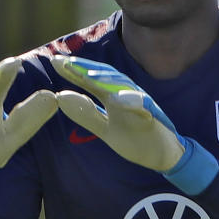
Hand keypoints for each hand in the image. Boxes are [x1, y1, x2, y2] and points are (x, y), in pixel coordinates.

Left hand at [50, 55, 184, 171]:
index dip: (73, 71)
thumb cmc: (136, 139)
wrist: (164, 156)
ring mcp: (141, 104)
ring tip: (87, 76)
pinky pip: (144, 107)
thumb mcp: (105, 129)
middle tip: (65, 62)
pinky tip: (119, 99)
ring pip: (123, 87)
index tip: (53, 61)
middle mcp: (126, 95)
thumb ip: (86, 114)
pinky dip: (133, 101)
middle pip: (105, 77)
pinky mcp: (154, 117)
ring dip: (106, 80)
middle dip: (86, 68)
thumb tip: (60, 97)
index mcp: (113, 97)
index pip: (91, 81)